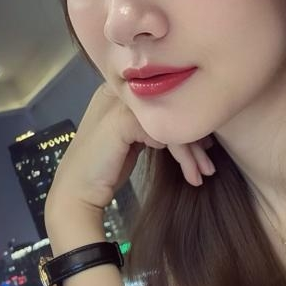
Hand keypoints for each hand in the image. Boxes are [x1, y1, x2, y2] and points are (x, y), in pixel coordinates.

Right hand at [45, 82, 214, 218]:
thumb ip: (153, 126)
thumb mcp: (133, 141)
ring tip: (204, 173)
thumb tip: (192, 126)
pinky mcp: (122, 120)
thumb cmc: (104, 171)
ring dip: (193, 151)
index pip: (165, 98)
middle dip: (196, 137)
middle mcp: (119, 91)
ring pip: (172, 121)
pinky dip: (183, 155)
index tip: (206, 147)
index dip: (188, 122)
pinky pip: (166, 134)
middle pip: (171, 107)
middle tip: (209, 164)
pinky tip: (189, 174)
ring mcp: (119, 103)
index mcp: (120, 91)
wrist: (77, 194)